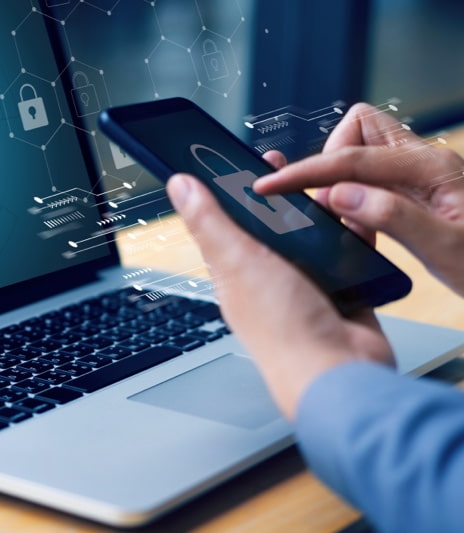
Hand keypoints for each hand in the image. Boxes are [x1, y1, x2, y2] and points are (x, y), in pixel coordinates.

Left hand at [166, 173, 393, 419]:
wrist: (339, 373)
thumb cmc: (282, 330)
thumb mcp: (238, 262)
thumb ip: (210, 222)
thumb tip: (178, 185)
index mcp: (236, 271)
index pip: (230, 220)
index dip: (235, 189)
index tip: (246, 159)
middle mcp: (269, 277)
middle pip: (274, 225)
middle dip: (284, 195)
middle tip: (296, 169)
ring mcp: (306, 285)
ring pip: (313, 236)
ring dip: (320, 214)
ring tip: (329, 191)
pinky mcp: (343, 291)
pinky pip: (347, 253)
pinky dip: (352, 235)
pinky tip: (355, 219)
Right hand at [255, 103, 463, 296]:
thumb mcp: (446, 249)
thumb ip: (391, 216)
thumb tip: (338, 194)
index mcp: (432, 168)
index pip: (352, 158)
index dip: (307, 172)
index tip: (274, 185)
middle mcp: (425, 160)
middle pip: (358, 128)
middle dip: (330, 158)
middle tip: (325, 201)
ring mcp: (420, 172)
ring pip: (361, 148)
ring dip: (340, 176)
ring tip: (343, 217)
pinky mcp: (415, 188)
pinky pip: (370, 174)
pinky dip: (354, 192)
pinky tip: (359, 222)